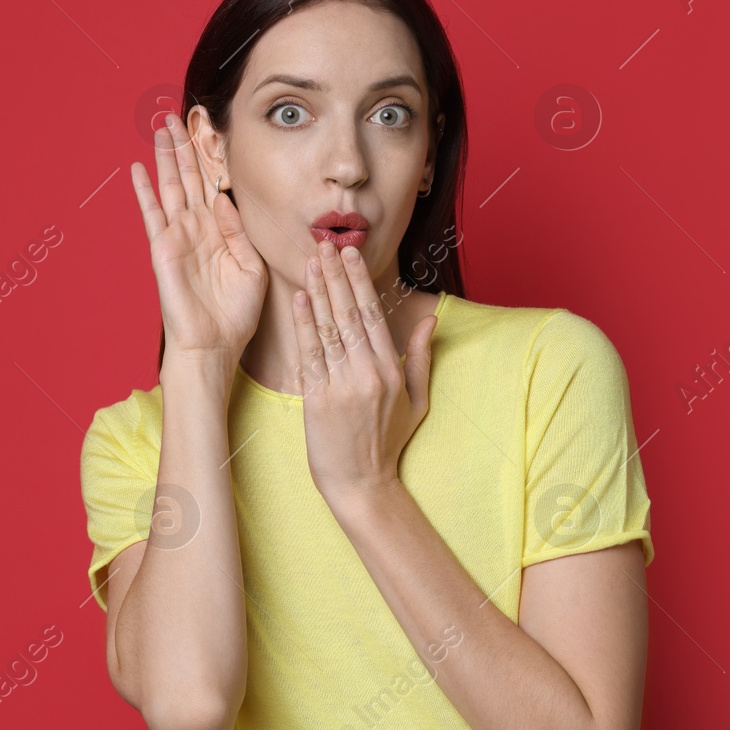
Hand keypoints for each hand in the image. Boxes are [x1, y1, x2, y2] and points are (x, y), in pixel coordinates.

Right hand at [131, 113, 267, 359]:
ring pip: (171, 186)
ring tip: (162, 127)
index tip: (213, 130)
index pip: (216, 186)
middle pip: (190, 178)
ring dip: (166, 157)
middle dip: (186, 147)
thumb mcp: (251, 268)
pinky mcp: (162, 248)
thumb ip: (240, 232)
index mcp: (221, 232)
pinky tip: (138, 167)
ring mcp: (178, 236)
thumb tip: (226, 201)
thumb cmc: (235, 314)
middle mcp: (198, 228)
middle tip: (180, 115)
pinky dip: (144, 190)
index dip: (213, 160)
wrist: (214, 345)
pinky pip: (151, 213)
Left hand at [291, 236, 437, 510]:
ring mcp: (342, 385)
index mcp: (392, 370)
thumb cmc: (388, 443)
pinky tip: (299, 300)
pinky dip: (303, 324)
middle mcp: (368, 373)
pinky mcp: (318, 398)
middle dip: (336, 276)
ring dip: (318, 292)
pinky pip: (310, 354)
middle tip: (325, 245)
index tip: (350, 254)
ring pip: (329, 328)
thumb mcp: (416, 401)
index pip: (374, 315)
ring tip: (310, 263)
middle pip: (350, 314)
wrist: (362, 484)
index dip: (360, 281)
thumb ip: (421, 357)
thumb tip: (430, 319)